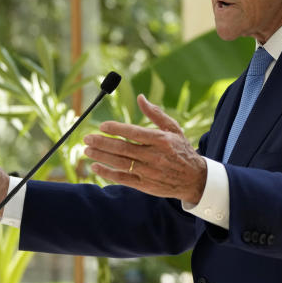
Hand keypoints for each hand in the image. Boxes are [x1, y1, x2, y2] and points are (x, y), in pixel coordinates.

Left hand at [84, 94, 207, 202]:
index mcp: (161, 140)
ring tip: (87, 150)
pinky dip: (108, 173)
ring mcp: (149, 171)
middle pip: (123, 148)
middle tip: (87, 138)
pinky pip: (123, 178)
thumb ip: (155, 114)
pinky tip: (96, 167)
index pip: (134, 133)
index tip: (102, 126)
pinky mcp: (145, 184)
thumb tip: (140, 98)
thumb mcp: (174, 129)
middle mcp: (154, 155)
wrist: (195, 179)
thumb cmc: (182, 150)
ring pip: (120, 163)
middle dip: (102, 143)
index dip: (117, 129)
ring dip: (101, 157)